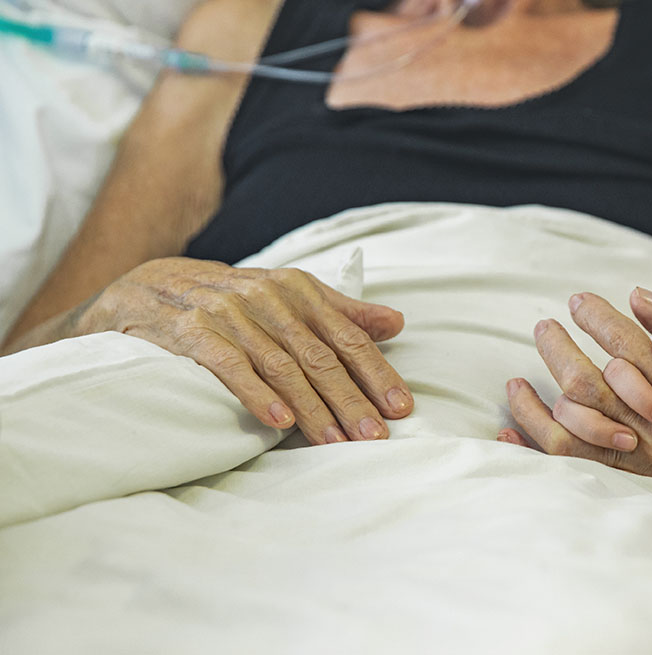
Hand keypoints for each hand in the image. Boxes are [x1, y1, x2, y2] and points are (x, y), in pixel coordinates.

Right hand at [80, 257, 412, 445]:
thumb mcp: (288, 298)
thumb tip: (396, 323)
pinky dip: (256, 393)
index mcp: (298, 290)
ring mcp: (228, 312)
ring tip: (335, 442)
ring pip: (281, 365)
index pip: (346, 336)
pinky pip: (229, 365)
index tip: (400, 407)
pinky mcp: (191, 331)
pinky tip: (279, 421)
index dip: (376, 372)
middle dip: (350, 399)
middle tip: (374, 436)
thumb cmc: (232, 301)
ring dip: (311, 407)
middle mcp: (267, 297)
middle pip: (319, 356)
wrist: (147, 287)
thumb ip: (341, 313)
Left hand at [500, 288, 651, 504]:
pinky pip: (574, 468)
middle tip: (543, 325)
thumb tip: (635, 297)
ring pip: (572, 430)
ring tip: (514, 380)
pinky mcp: (635, 482)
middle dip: (558, 350)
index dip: (597, 319)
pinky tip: (509, 433)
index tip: (578, 300)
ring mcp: (644, 462)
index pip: (627, 346)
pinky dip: (537, 450)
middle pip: (589, 385)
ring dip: (535, 403)